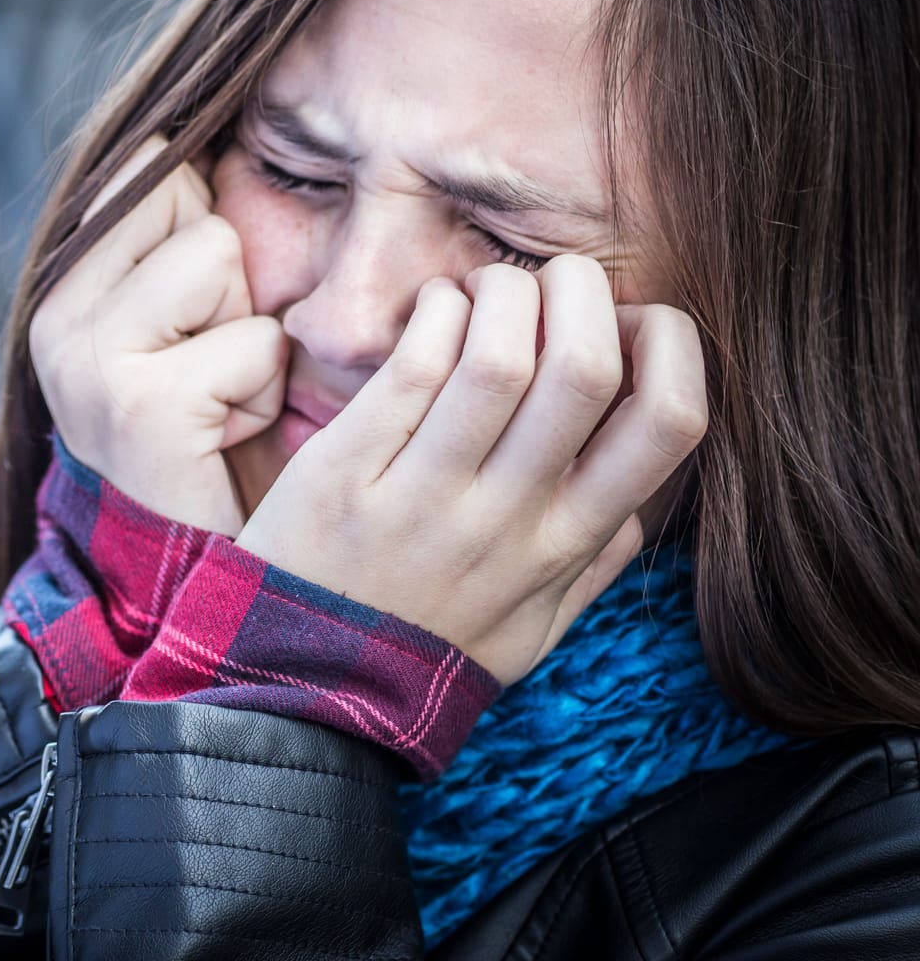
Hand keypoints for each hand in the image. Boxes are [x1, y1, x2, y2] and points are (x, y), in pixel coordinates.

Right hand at [29, 132, 287, 533]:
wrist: (183, 572)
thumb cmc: (202, 441)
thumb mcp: (180, 323)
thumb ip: (178, 238)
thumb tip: (210, 125)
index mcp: (60, 283)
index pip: (153, 170)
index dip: (208, 237)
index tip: (195, 320)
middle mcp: (55, 312)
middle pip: (196, 208)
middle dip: (233, 289)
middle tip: (211, 374)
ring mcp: (88, 356)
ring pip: (223, 257)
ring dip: (252, 339)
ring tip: (220, 404)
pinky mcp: (139, 404)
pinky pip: (253, 343)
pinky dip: (263, 395)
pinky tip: (224, 440)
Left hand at [235, 255, 708, 684]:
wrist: (303, 691)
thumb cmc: (425, 649)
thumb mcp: (533, 630)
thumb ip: (594, 567)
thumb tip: (642, 504)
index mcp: (566, 545)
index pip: (668, 424)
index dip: (670, 345)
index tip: (632, 326)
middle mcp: (507, 518)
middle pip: (585, 367)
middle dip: (584, 291)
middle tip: (557, 281)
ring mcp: (425, 495)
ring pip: (498, 354)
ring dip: (503, 292)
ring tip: (488, 291)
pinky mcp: (346, 470)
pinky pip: (409, 366)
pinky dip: (435, 311)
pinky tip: (434, 309)